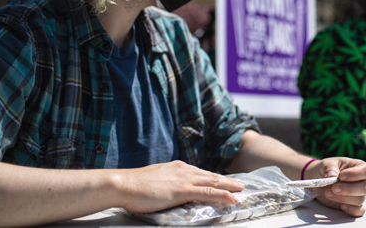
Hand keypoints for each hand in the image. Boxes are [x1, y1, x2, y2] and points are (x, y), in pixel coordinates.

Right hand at [116, 161, 244, 212]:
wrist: (124, 184)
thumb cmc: (134, 186)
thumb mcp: (155, 181)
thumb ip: (167, 184)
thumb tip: (171, 191)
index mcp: (177, 167)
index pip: (200, 173)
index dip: (213, 178)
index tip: (223, 180)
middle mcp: (184, 170)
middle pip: (210, 176)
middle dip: (226, 180)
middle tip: (239, 184)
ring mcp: (185, 179)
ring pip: (213, 182)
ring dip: (229, 186)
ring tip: (241, 189)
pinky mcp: (183, 190)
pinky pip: (208, 193)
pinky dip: (222, 195)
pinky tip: (232, 198)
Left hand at [305, 157, 365, 216]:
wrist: (319, 180)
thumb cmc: (327, 169)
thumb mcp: (326, 164)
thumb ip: (330, 167)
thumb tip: (332, 175)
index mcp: (359, 167)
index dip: (355, 174)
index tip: (341, 176)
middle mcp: (362, 181)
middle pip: (365, 187)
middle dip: (349, 189)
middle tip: (334, 188)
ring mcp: (359, 194)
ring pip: (360, 199)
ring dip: (344, 198)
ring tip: (328, 193)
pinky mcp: (353, 205)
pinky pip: (359, 211)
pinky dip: (351, 210)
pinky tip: (341, 206)